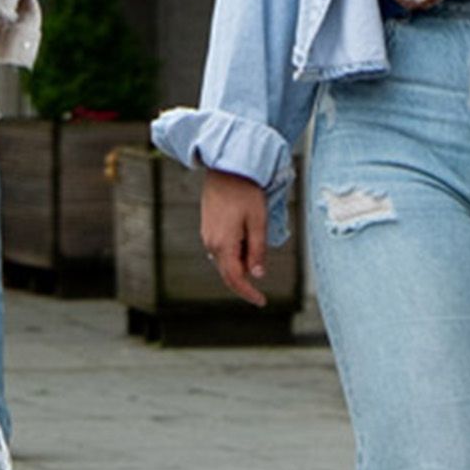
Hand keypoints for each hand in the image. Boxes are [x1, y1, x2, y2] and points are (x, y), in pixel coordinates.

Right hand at [196, 170, 270, 306]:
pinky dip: (234, 253)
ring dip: (240, 264)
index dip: (248, 293)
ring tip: (256, 247)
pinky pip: (220, 249)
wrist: (226, 168)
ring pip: (224, 261)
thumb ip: (257, 250)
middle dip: (245, 280)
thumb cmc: (245, 192)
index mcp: (223, 245)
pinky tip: (245, 240)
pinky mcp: (208, 227)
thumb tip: (257, 275)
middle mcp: (210, 243)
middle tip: (262, 279)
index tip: (261, 301)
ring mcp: (207, 235)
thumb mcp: (258, 222)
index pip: (235, 278)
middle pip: (228, 272)